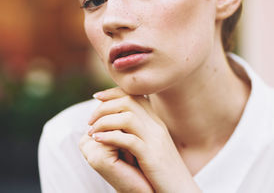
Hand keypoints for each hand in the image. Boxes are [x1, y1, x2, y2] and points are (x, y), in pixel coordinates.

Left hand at [79, 87, 200, 192]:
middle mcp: (156, 126)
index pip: (135, 95)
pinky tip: (97, 140)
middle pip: (129, 101)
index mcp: (156, 122)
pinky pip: (128, 140)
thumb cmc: (163, 171)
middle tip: (90, 120)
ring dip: (104, 121)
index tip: (98, 97)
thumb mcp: (153, 146)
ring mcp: (155, 140)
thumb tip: (121, 121)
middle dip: (105, 106)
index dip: (114, 92)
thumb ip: (141, 131)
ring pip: (127, 117)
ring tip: (91, 131)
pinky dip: (110, 137)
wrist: (180, 189)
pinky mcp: (151, 156)